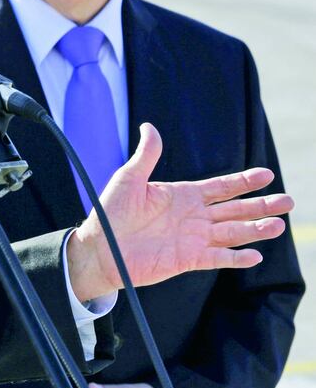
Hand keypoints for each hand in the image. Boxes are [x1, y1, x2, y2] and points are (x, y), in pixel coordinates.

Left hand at [67, 123, 292, 301]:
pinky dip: (236, 257)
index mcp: (182, 195)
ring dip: (255, 229)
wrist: (99, 247)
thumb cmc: (110, 212)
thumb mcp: (129, 178)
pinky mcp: (188, 260)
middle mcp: (193, 217)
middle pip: (235, 209)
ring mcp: (193, 239)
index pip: (221, 187)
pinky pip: (218, 258)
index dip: (243, 181)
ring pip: (232, 233)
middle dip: (261, 205)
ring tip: (278, 225)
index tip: (266, 174)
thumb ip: (147, 155)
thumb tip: (150, 127)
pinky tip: (255, 254)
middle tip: (288, 201)